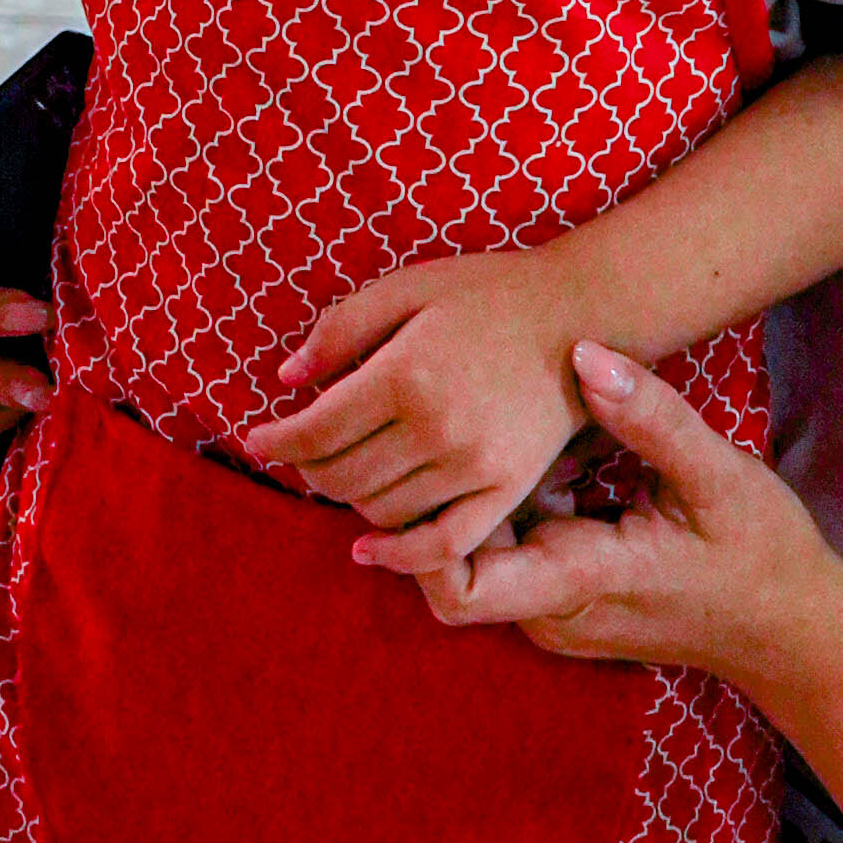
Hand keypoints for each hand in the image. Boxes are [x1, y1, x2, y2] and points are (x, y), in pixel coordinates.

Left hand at [246, 240, 585, 576]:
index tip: (260, 438)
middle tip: (304, 451)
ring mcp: (474, 467)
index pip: (314, 433)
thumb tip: (284, 379)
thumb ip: (339, 331)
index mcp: (405, 375)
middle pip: (339, 477)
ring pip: (379, 510)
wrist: (582, 316)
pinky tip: (369, 549)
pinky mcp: (506, 490)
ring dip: (348, 496)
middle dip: (307, 468)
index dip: (276, 442)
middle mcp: (437, 429)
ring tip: (344, 471)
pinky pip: (441, 543)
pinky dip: (398, 554)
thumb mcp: (406, 289)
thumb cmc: (487, 295)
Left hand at [410, 341, 842, 688]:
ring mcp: (558, 611)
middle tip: (441, 412)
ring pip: (484, 550)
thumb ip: (650, 416)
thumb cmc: (762, 557)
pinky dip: (518, 502)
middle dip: (440, 493)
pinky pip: (518, 550)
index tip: (410, 469)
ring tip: (491, 416)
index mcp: (576, 582)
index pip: (456, 589)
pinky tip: (545, 448)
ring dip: (482, 491)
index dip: (414, 540)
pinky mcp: (569, 599)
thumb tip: (586, 353)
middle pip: (454, 559)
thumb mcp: (717, 475)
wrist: (794, 630)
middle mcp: (552, 610)